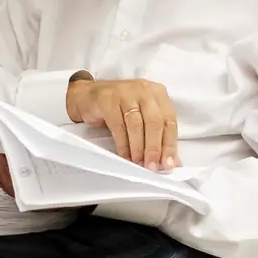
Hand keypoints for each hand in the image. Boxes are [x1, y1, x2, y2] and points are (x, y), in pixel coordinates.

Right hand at [66, 78, 180, 171]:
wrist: (86, 96)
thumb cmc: (118, 107)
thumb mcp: (142, 117)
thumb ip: (157, 136)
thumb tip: (172, 162)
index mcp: (158, 93)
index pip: (169, 121)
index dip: (170, 145)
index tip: (168, 165)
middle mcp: (144, 90)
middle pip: (154, 122)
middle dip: (154, 148)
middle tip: (152, 166)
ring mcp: (125, 93)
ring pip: (136, 124)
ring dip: (138, 148)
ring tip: (138, 163)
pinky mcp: (108, 100)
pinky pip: (118, 126)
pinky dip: (123, 144)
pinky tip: (125, 155)